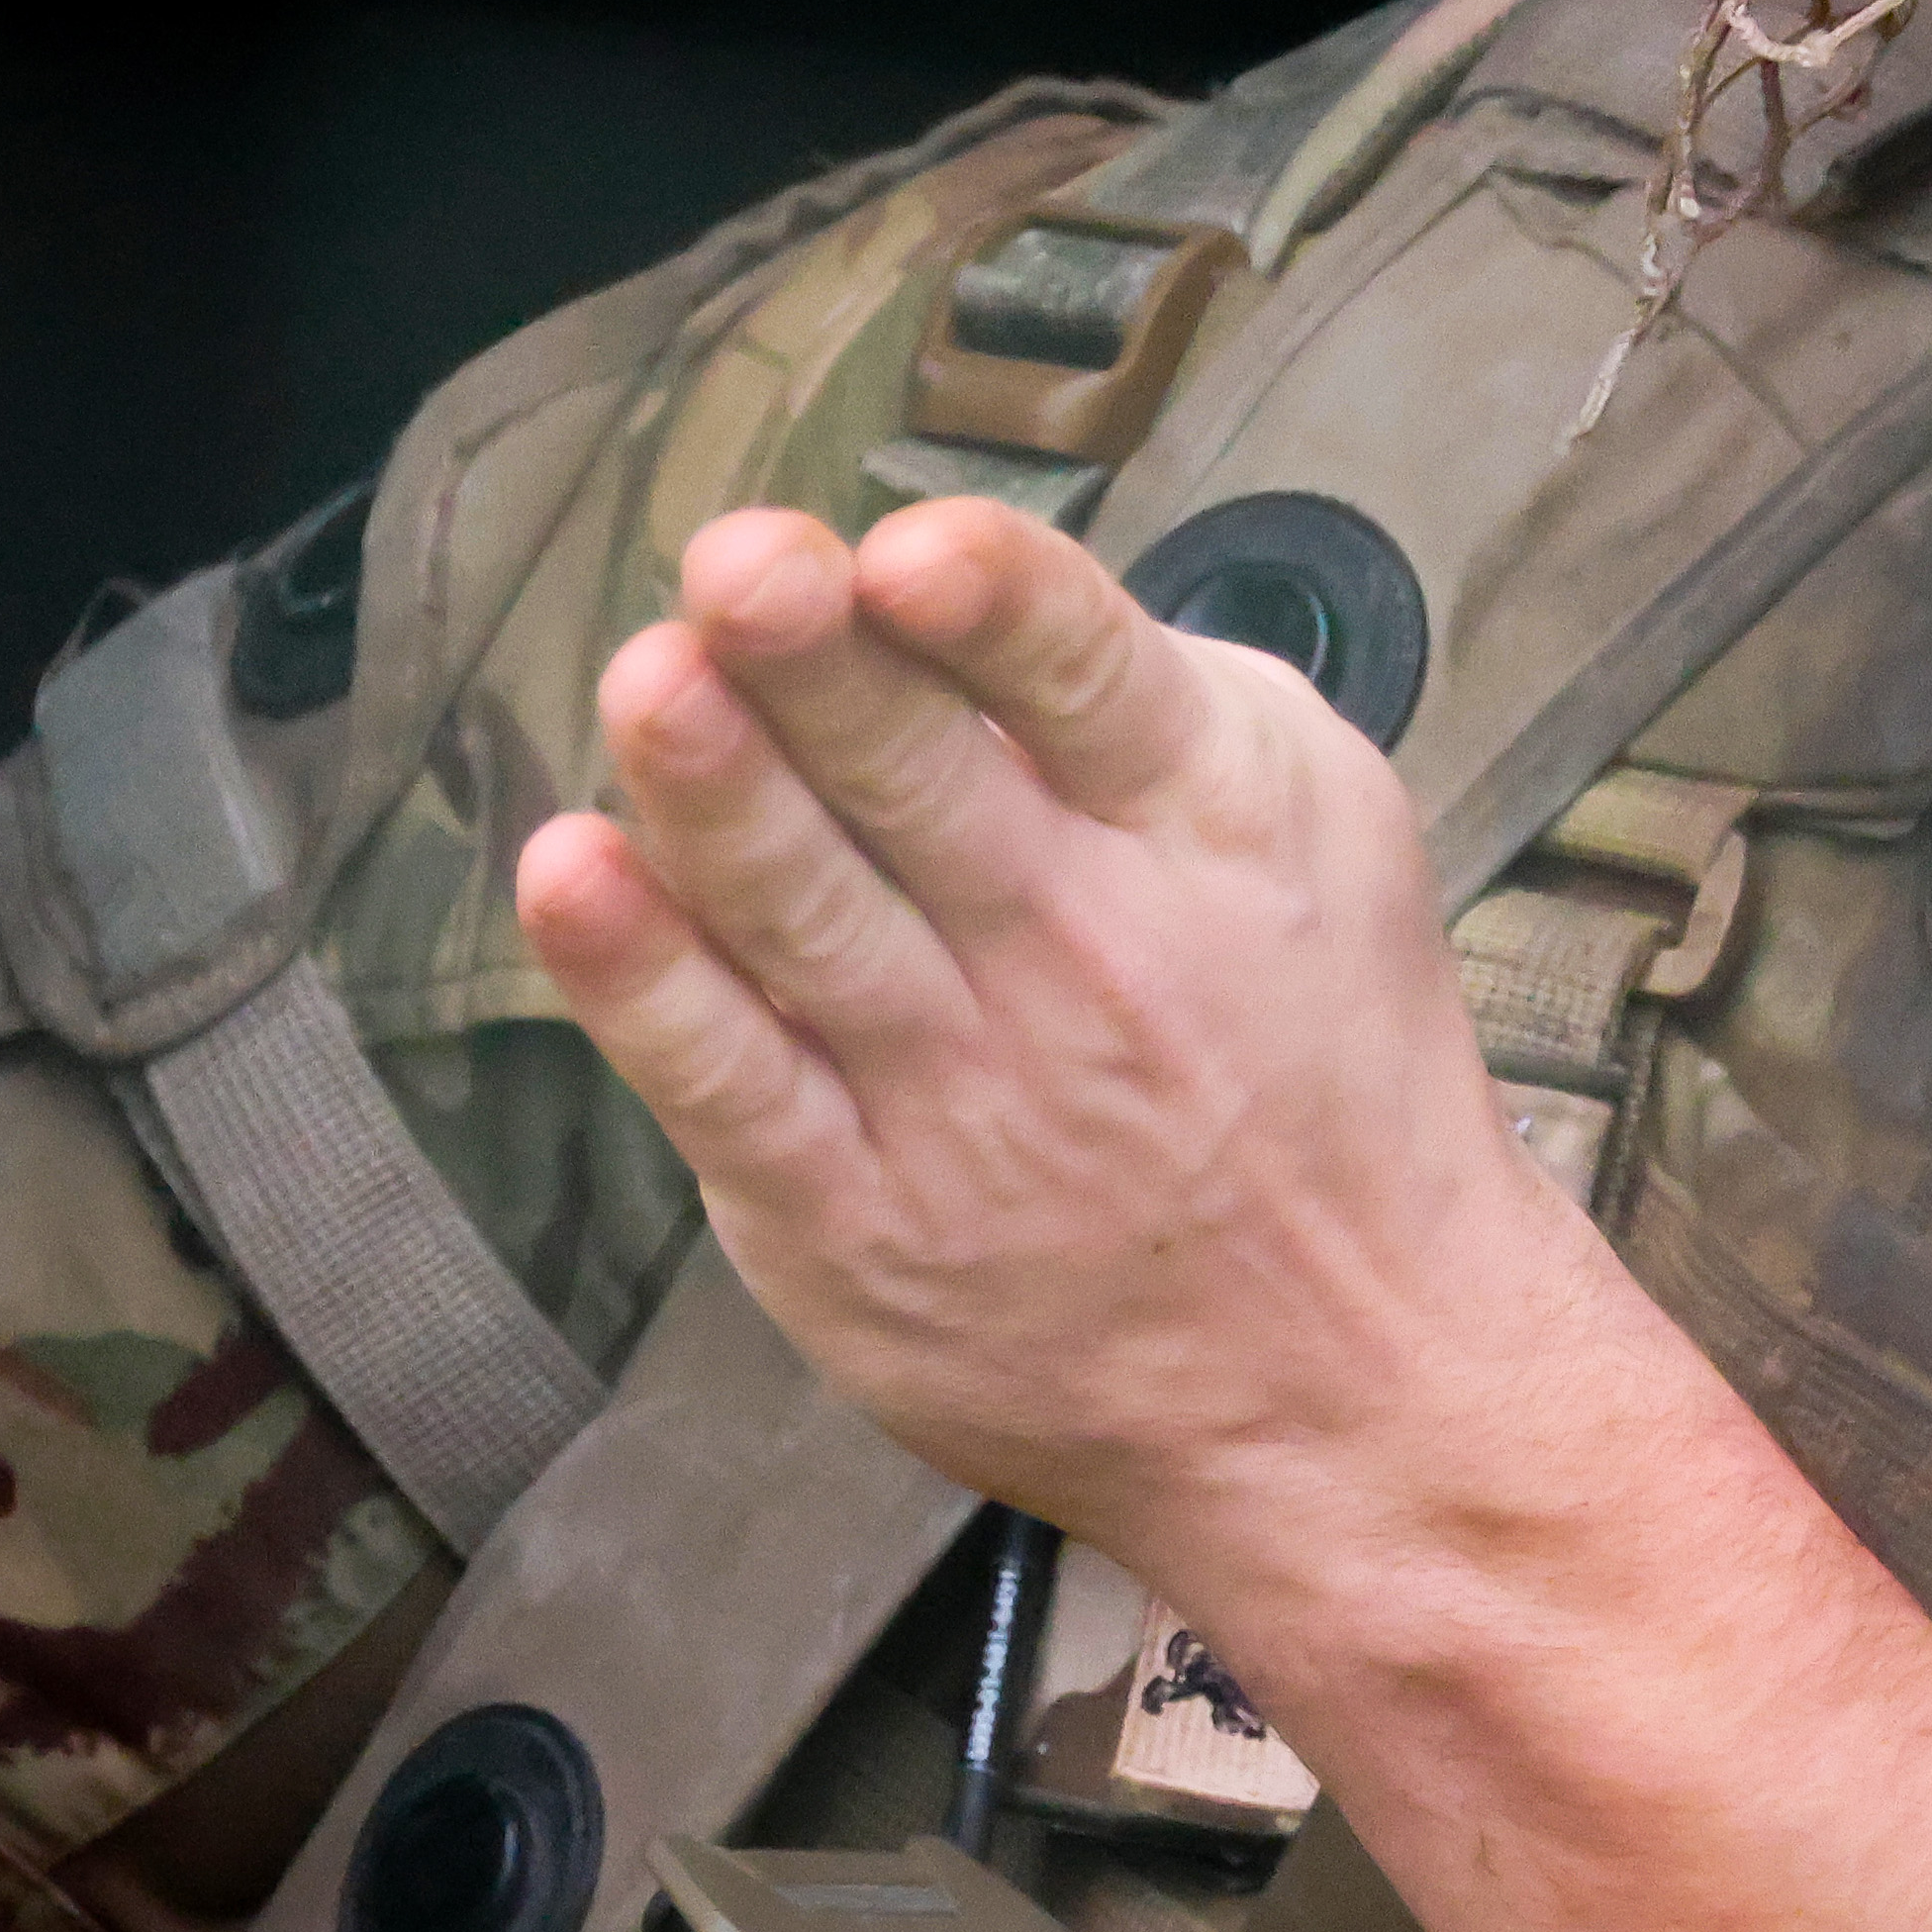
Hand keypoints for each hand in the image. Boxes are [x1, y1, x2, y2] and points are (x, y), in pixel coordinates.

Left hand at [513, 495, 1572, 1580]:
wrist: (1358, 1378)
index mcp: (1208, 826)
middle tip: (736, 563)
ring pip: (807, 914)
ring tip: (648, 679)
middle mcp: (1083, 951)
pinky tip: (573, 879)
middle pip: (921, 784)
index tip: (912, 553)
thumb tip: (950, 588)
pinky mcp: (851, 1221)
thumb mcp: (1314, 829)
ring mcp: (962, 1094)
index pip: (1089, 687)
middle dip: (819, 665)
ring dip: (715, 792)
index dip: (997, 609)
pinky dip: (643, 984)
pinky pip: (729, 1085)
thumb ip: (1142, 701)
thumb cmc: (1321, 1062)